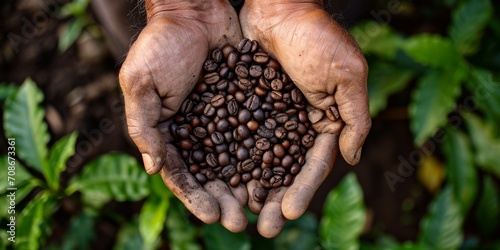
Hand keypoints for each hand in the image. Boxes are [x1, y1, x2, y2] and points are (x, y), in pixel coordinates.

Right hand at [119, 0, 247, 231]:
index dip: (195, 197)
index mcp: (169, 133)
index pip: (182, 174)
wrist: (194, 10)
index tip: (211, 215)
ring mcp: (223, 120)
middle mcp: (197, 132)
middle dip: (225, 200)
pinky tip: (278, 172)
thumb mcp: (140, 83)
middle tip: (241, 222)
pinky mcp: (246, 105)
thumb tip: (154, 169)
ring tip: (262, 207)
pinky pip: (257, 134)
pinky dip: (265, 155)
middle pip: (212, 175)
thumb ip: (144, 125)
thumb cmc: (161, 44)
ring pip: (237, 161)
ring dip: (248, 186)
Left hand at [240, 0, 370, 236]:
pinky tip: (221, 181)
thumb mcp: (347, 74)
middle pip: (285, 170)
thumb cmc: (317, 36)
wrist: (279, 6)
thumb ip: (354, 117)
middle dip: (276, 200)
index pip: (314, 164)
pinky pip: (237, 139)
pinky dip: (231, 161)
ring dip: (251, 189)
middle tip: (265, 229)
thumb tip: (351, 159)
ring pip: (259, 161)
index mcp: (325, 121)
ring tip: (241, 215)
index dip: (303, 190)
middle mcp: (297, 124)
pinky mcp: (247, 107)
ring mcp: (270, 117)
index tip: (290, 214)